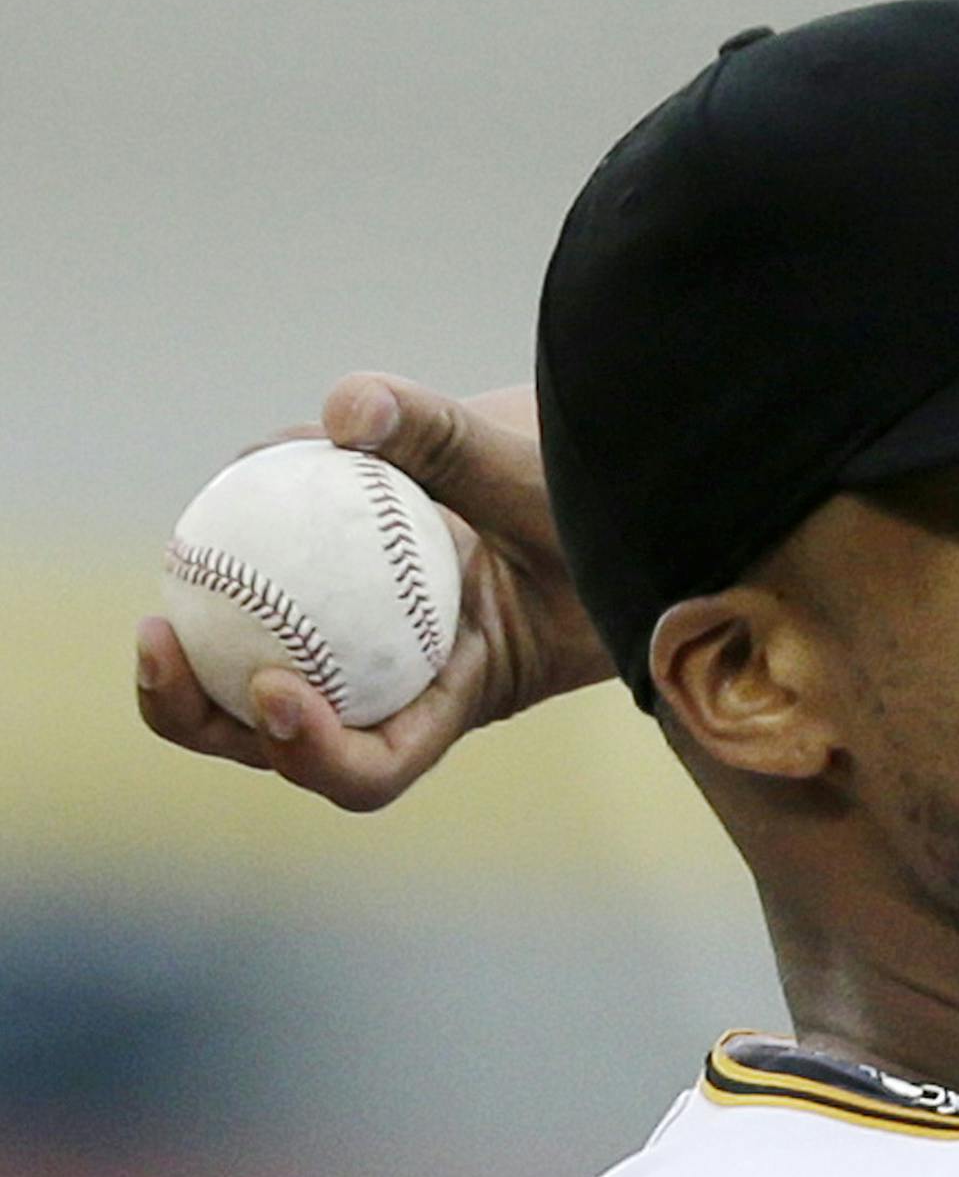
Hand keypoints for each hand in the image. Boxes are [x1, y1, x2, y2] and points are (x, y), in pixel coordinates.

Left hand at [136, 375, 612, 809]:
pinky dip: (246, 552)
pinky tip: (237, 485)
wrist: (580, 486)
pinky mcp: (332, 599)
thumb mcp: (534, 481)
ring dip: (196, 646)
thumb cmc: (582, 504)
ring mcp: (357, 651)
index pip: (373, 765)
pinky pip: (271, 593)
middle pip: (279, 740)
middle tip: (159, 642)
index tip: (275, 687)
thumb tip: (344, 411)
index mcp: (452, 699)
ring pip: (255, 670)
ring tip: (173, 573)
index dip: (311, 751)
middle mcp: (393, 690)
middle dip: (200, 715)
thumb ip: (445, 441)